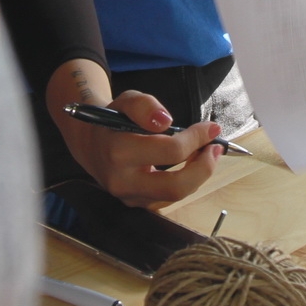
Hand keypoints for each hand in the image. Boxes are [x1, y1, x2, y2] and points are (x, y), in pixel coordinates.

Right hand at [54, 83, 223, 207]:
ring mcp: (129, 197)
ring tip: (207, 153)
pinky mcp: (136, 204)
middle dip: (204, 168)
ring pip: (176, 196)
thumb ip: (144, 106)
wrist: (90, 143)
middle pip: (176, 187)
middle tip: (215, 148)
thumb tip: (166, 122)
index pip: (170, 151)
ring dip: (199, 175)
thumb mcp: (126, 101)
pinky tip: (193, 163)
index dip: (196, 138)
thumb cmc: (113, 119)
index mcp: (118, 152)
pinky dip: (187, 181)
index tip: (211, 127)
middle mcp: (122, 181)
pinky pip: (170, 198)